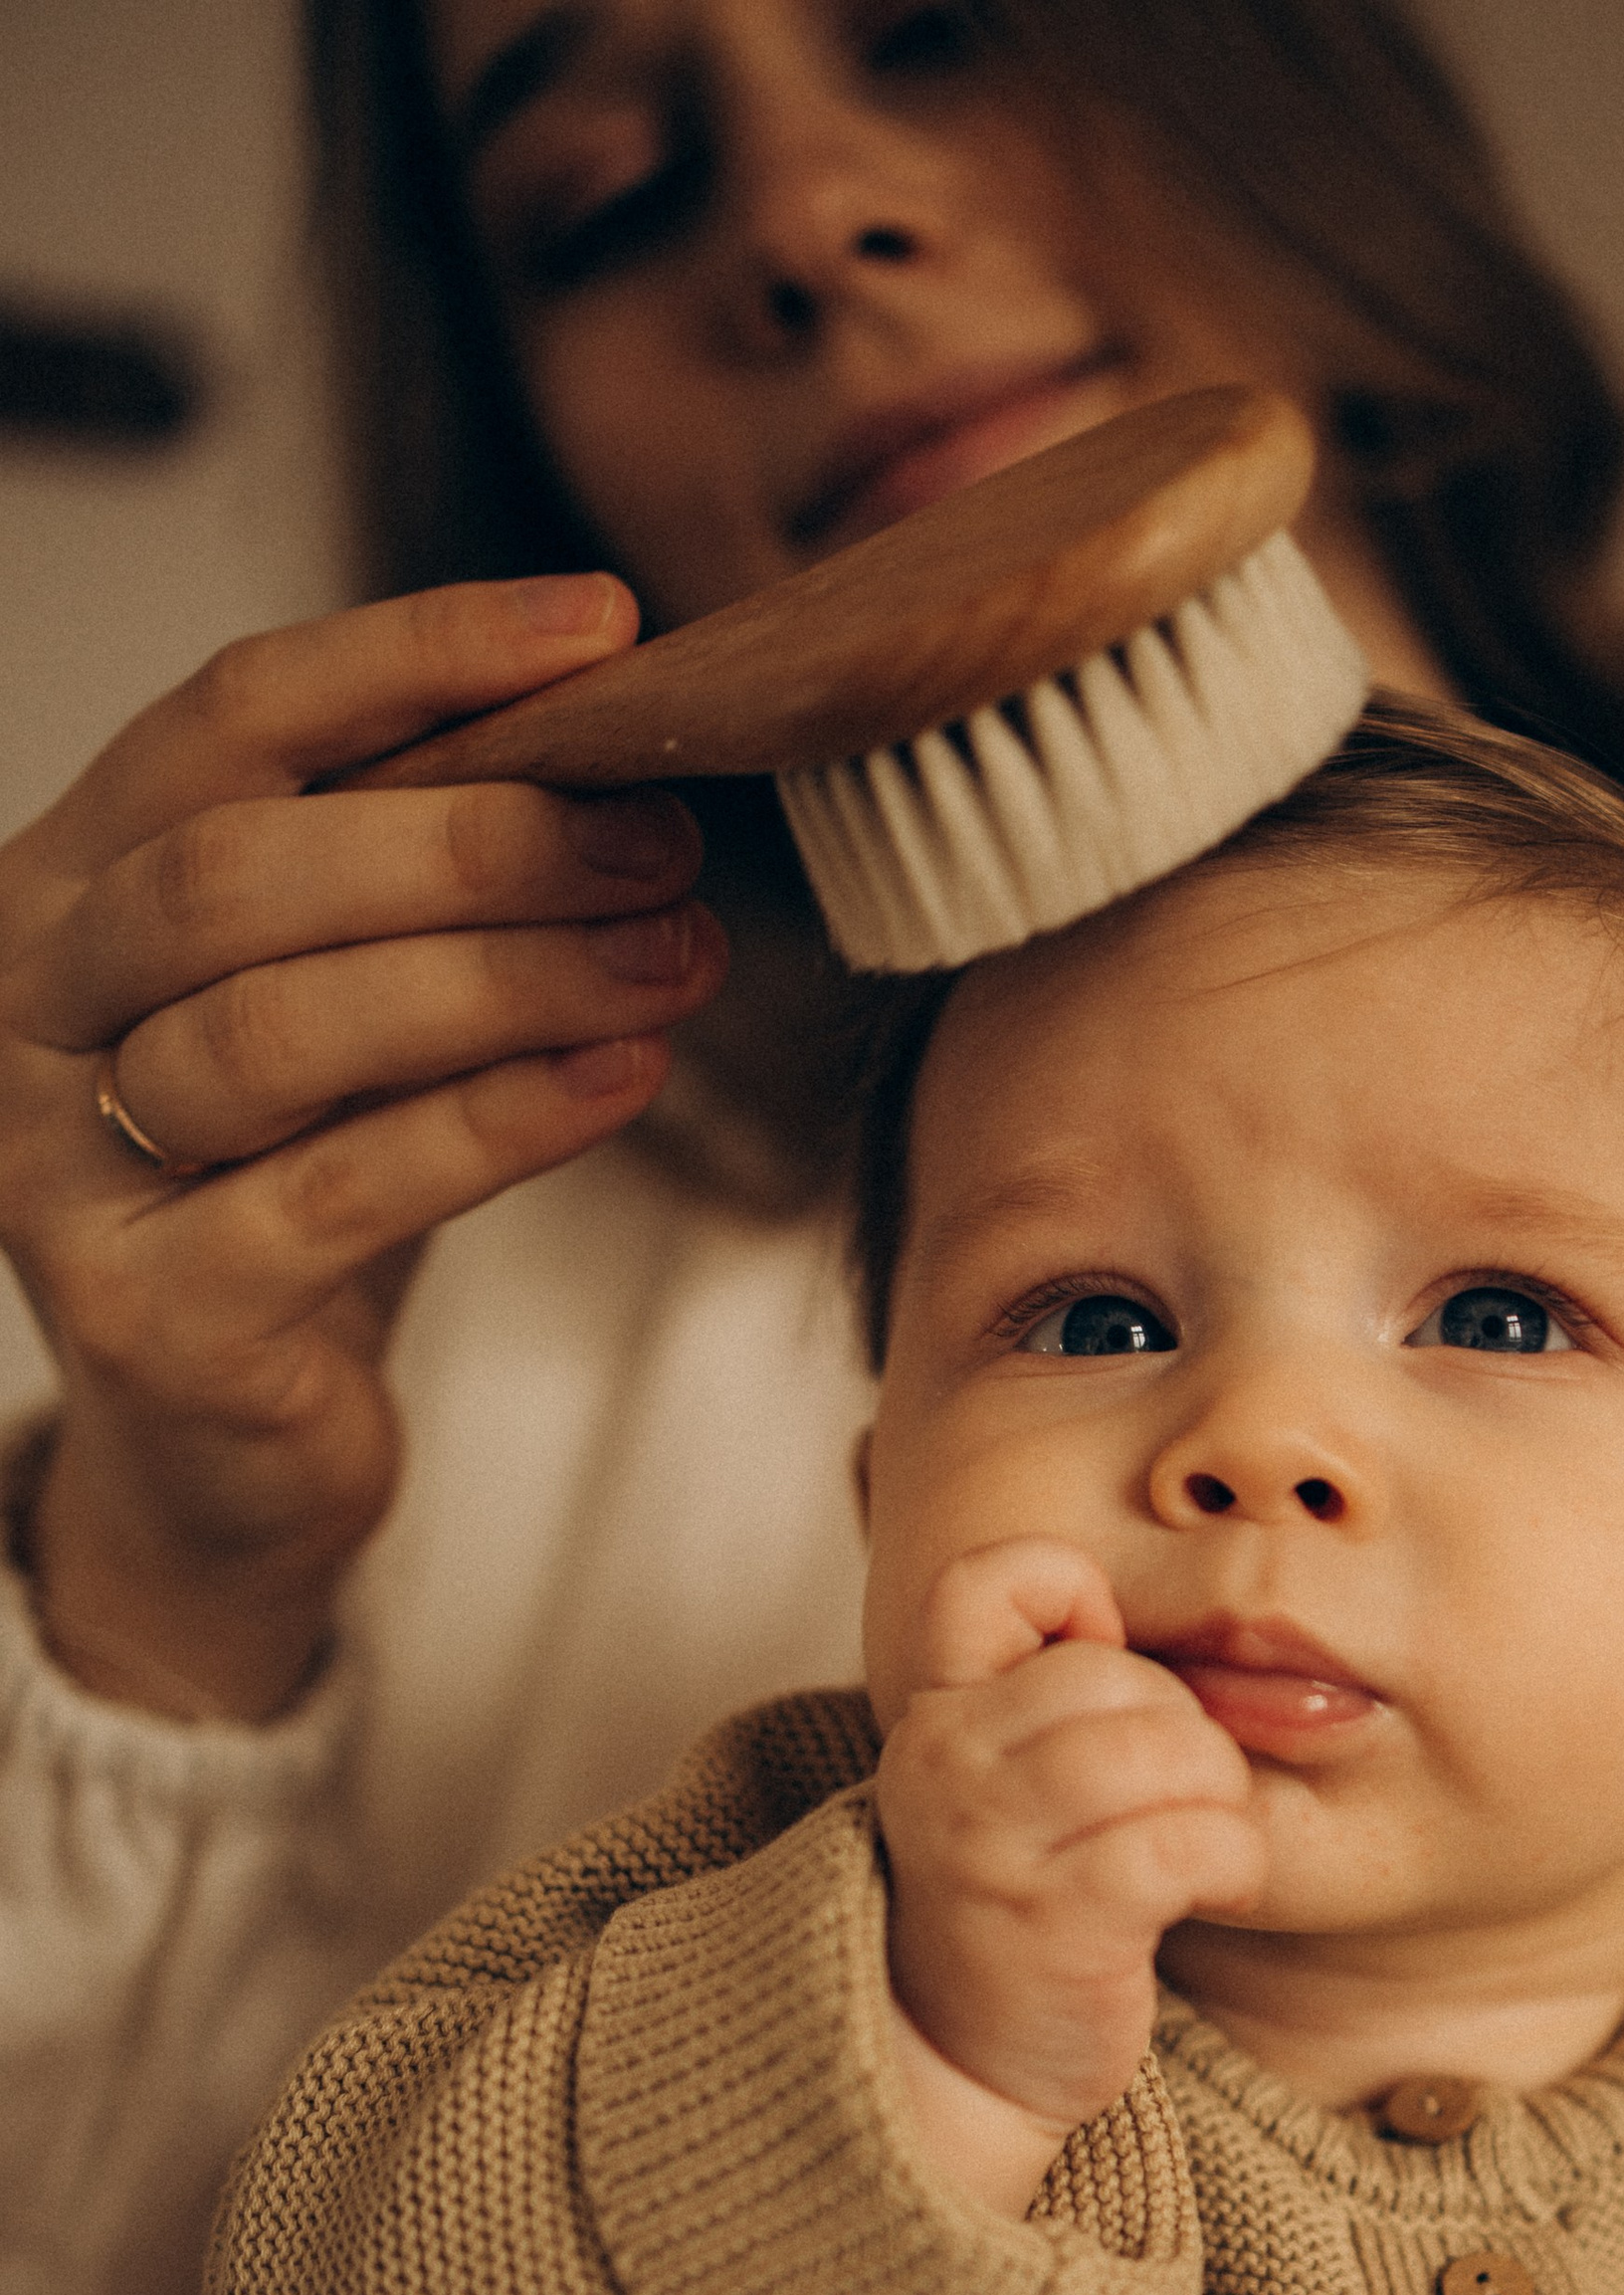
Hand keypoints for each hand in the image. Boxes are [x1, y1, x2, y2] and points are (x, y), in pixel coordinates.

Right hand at [0, 575, 726, 1720]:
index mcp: (69, 881)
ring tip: (674, 959)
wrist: (224, 1449)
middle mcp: (29, 1007)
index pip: (231, 714)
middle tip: (663, 842)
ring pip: (286, 1032)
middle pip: (248, 874)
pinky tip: (619, 1081)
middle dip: (479, 844)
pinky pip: (340, 1194)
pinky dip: (495, 1127)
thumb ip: (416, 877)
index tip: (603, 630)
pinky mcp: (152, 1313)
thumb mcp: (342, 1005)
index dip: (419, 657)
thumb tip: (620, 749)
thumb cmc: (292, 1195)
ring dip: (508, 982)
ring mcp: (63, 1166)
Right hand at [875, 1537, 1262, 2205]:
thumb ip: (1044, 1690)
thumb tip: (1111, 1609)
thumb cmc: (1014, 1903)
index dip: (1070, 1594)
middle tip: (1181, 1798)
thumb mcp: (998, 1780)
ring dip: (1220, 1795)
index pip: (989, 1580)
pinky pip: (1192, 1840)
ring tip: (1205, 1840)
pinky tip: (1215, 1886)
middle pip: (1121, 1673)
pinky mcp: (1061, 1921)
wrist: (964, 2063)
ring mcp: (994, 1844)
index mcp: (933, 1714)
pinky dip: (1233, 1858)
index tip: (1102, 1674)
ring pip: (1168, 1748)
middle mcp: (944, 1764)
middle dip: (1185, 1731)